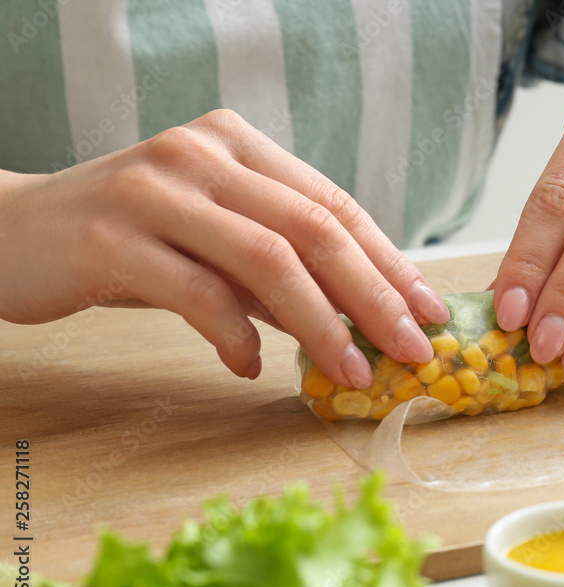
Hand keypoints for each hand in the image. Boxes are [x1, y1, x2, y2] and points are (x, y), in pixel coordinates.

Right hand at [0, 110, 447, 385]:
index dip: (390, 262)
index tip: (430, 312)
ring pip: (267, 259)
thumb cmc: (129, 241)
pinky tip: (252, 366)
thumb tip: (361, 321)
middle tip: (412, 349)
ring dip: (320, 325)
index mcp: (238, 145)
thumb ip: (279, 271)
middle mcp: (202, 154)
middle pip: (315, 229)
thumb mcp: (214, 243)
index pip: (334, 205)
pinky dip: (234, 335)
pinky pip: (197, 293)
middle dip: (374, 297)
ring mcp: (156, 190)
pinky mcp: (112, 237)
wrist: (10, 233)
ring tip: (350, 372)